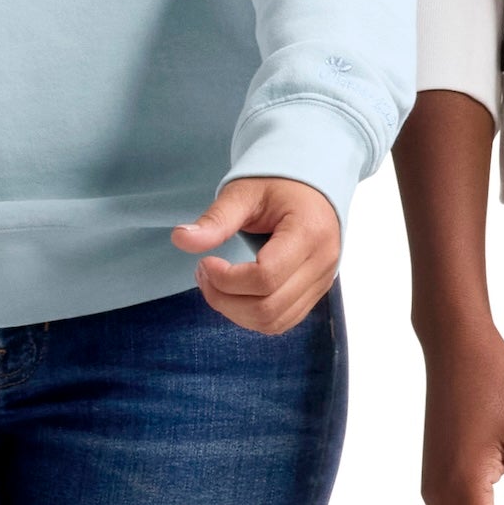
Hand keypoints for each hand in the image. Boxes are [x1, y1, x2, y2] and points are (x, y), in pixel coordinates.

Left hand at [173, 178, 342, 336]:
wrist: (313, 182)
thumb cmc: (279, 184)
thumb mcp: (244, 193)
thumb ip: (216, 219)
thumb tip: (180, 238)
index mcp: (309, 231)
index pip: (265, 277)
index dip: (226, 280)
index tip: (206, 262)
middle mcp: (322, 261)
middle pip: (267, 308)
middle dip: (225, 300)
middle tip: (204, 274)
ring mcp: (323, 280)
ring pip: (273, 322)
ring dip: (236, 312)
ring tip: (218, 284)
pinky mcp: (316, 291)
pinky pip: (282, 321)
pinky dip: (253, 316)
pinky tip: (238, 293)